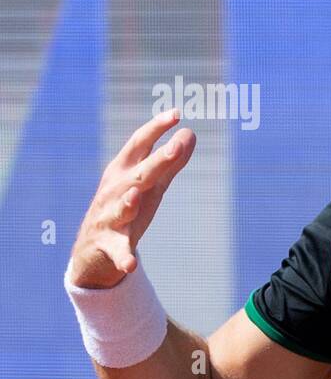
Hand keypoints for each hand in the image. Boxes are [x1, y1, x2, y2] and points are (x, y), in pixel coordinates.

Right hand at [67, 108, 195, 288]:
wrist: (92, 247)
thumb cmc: (127, 206)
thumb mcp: (151, 183)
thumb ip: (171, 161)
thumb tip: (190, 133)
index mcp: (124, 171)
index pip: (139, 144)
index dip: (156, 128)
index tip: (177, 113)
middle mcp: (115, 190)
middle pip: (138, 174)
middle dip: (156, 161)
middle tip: (175, 147)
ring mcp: (110, 217)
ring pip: (120, 209)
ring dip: (128, 203)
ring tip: (136, 197)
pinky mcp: (110, 244)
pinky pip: (118, 251)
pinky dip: (123, 257)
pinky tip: (130, 265)